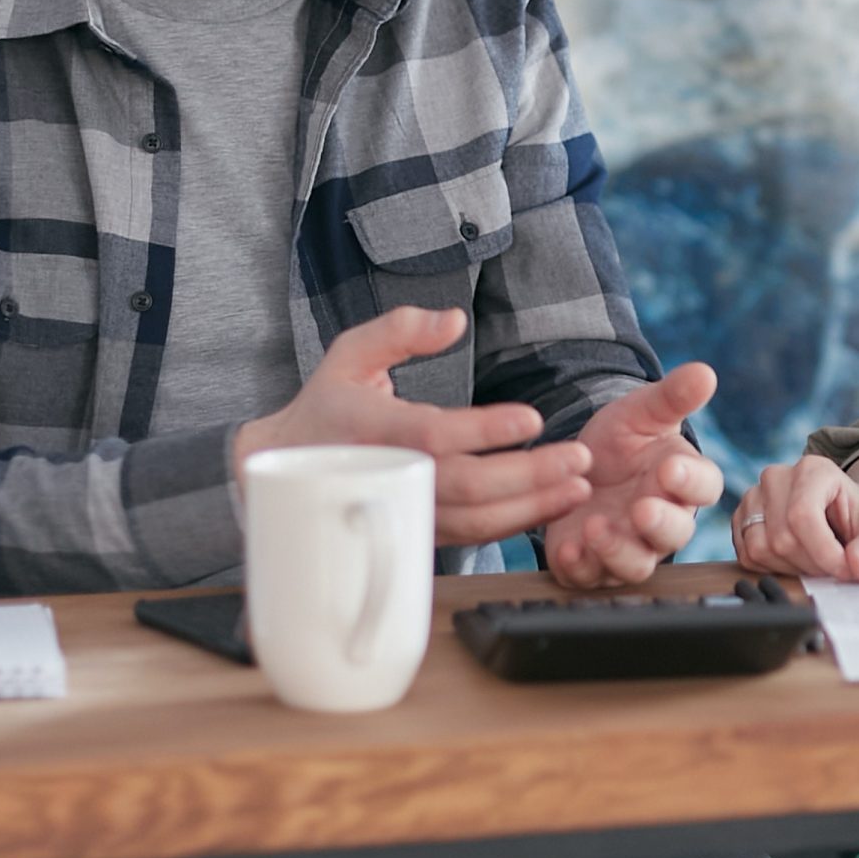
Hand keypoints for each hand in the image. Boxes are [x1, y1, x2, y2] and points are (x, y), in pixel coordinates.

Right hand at [235, 306, 590, 547]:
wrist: (279, 472)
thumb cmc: (325, 405)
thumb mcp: (349, 353)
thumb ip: (399, 329)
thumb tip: (454, 320)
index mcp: (370, 428)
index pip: (434, 435)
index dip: (484, 430)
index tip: (532, 418)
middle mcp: (386, 477)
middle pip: (466, 487)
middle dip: (530, 475)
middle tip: (579, 457)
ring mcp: (401, 511)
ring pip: (473, 523)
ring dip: (532, 507)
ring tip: (577, 486)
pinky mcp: (414, 531)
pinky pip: (469, 537)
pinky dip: (512, 526)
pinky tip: (549, 506)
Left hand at [541, 364, 724, 587]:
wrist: (575, 464)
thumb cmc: (621, 440)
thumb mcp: (641, 412)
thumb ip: (672, 397)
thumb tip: (705, 372)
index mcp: (682, 481)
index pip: (703, 487)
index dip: (690, 481)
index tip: (670, 467)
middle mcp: (661, 521)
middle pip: (674, 535)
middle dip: (659, 526)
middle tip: (642, 509)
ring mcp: (628, 546)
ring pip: (635, 565)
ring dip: (617, 551)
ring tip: (594, 526)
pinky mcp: (592, 564)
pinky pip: (592, 577)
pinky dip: (582, 568)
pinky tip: (567, 549)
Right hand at [733, 455, 858, 582]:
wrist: (842, 512)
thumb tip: (858, 567)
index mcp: (812, 469)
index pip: (803, 516)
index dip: (824, 553)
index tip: (845, 571)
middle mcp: (777, 477)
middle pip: (782, 537)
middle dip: (812, 564)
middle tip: (833, 568)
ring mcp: (754, 496)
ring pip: (760, 548)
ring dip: (792, 568)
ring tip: (814, 561)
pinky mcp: (740, 518)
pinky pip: (746, 555)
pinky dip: (772, 568)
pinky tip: (794, 560)